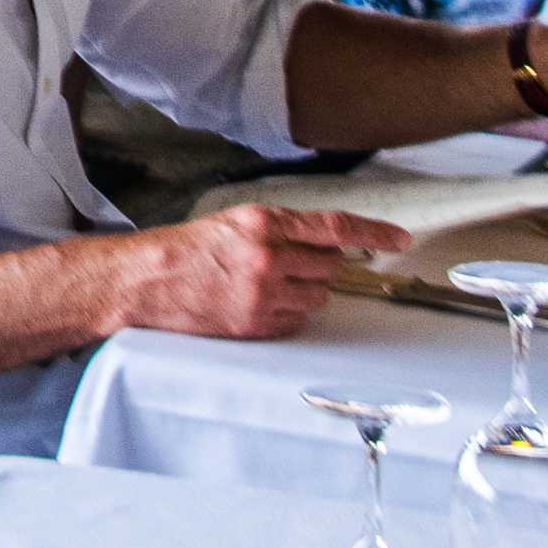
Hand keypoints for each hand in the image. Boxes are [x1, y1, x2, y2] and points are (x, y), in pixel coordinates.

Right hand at [117, 205, 408, 342]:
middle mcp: (269, 257)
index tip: (400, 238)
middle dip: (318, 264)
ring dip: (304, 291)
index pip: (334, 226)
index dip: (374, 232)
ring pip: (319, 295)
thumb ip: (281, 230)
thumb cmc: (187, 249)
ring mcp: (266, 294)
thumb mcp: (234, 223)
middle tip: (287, 264)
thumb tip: (330, 243)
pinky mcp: (259, 324)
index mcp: (262, 222)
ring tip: (265, 286)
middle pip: (330, 264)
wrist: (147, 280)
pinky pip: (299, 320)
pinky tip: (257, 303)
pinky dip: (287, 313)